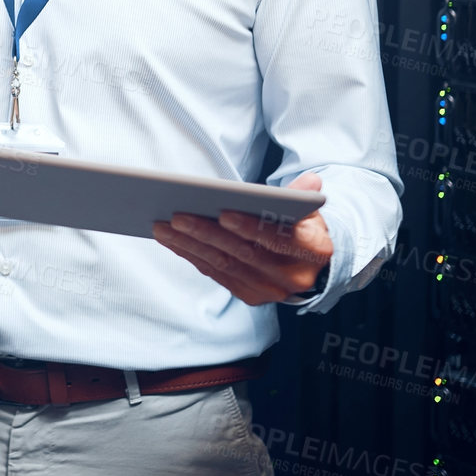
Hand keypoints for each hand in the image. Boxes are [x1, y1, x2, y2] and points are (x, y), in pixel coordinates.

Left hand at [152, 172, 332, 305]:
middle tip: (177, 216)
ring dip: (190, 246)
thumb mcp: (310, 211)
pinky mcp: (250, 295)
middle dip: (207, 234)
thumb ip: (304, 196)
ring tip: (163, 227)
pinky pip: (216, 274)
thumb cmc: (303, 229)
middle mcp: (292, 277)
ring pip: (224, 265)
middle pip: (243, 253)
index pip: (278, 238)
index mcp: (312, 251)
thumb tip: (311, 180)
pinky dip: (192, 256)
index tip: (223, 212)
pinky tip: (173, 241)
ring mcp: (269, 290)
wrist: (312, 267)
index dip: (250, 227)